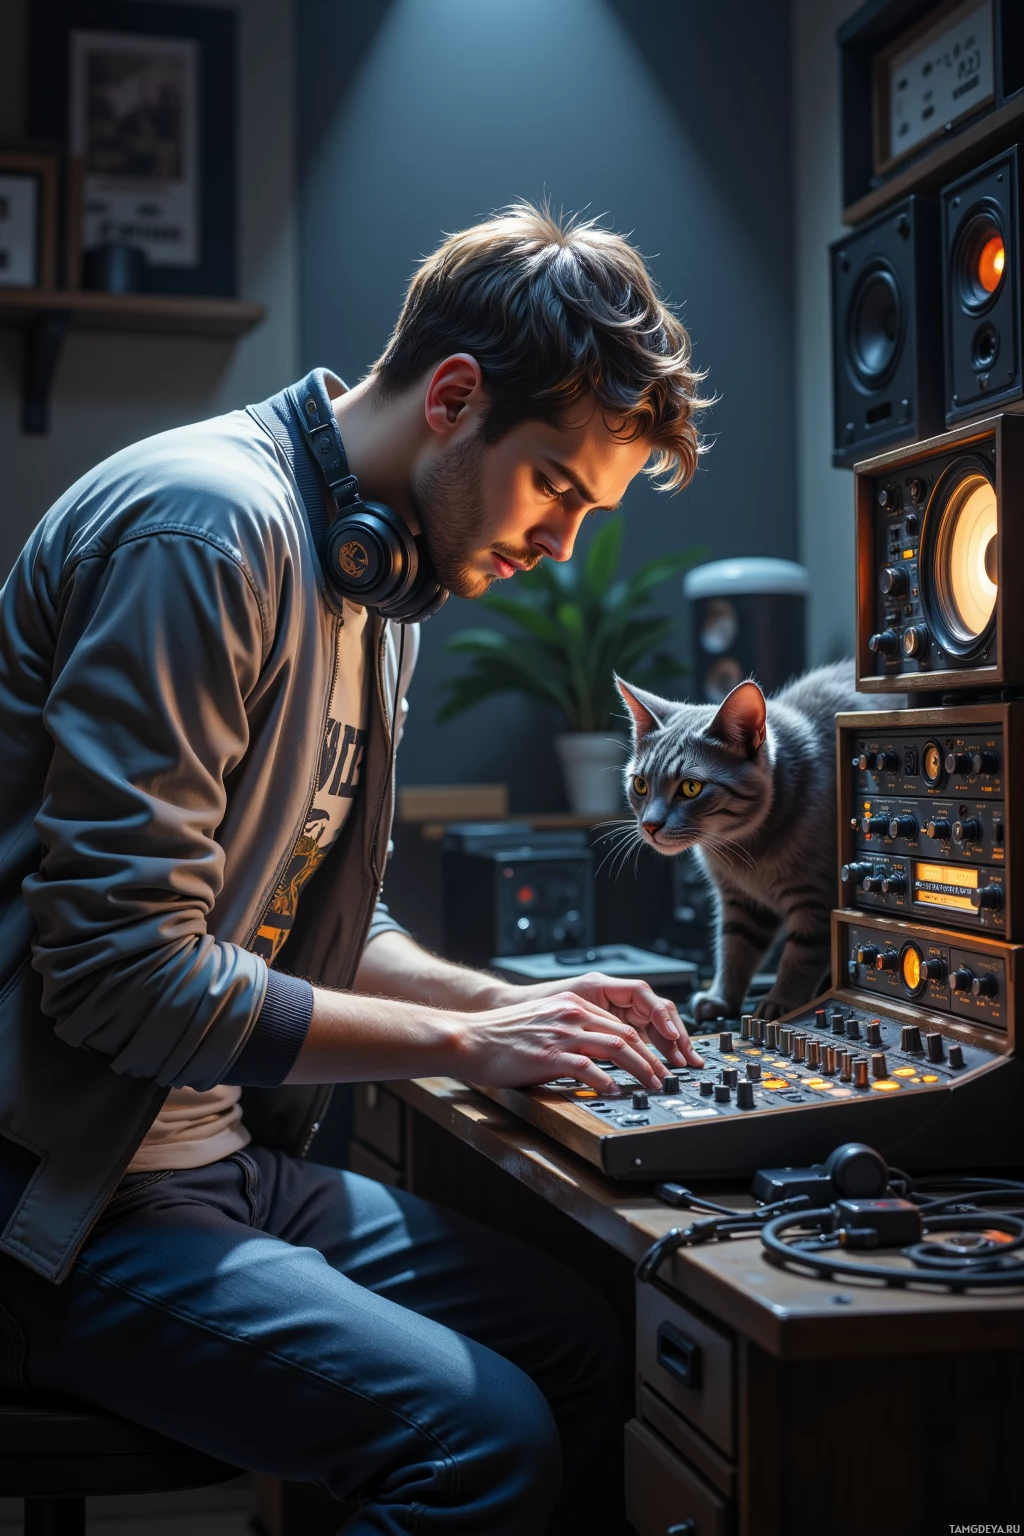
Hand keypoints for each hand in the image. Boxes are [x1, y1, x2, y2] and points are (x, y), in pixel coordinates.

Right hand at [453, 988, 675, 1096]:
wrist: (470, 1038)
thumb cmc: (501, 1036)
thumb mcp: (543, 1022)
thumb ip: (570, 1032)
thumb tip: (595, 1055)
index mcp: (572, 1007)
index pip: (620, 1024)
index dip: (645, 1045)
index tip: (655, 1062)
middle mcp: (571, 1015)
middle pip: (626, 1034)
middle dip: (652, 1059)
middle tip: (664, 1078)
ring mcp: (562, 1034)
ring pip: (617, 1048)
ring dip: (640, 1070)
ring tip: (652, 1086)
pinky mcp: (549, 1055)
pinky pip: (588, 1067)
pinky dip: (607, 1081)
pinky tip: (615, 1091)